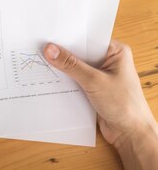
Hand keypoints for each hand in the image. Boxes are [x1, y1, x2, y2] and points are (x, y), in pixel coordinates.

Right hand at [43, 40, 157, 169]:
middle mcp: (108, 60)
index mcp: (115, 51)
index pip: (87, 39)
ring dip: (61, 67)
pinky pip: (74, 79)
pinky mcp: (92, 87)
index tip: (48, 36)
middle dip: (62, 53)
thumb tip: (50, 49)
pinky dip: (64, 79)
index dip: (68, 37)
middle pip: (80, 52)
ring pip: (75, 66)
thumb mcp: (95, 81)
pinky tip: (49, 78)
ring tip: (40, 62)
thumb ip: (71, 65)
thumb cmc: (124, 105)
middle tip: (39, 48)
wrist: (130, 133)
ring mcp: (100, 74)